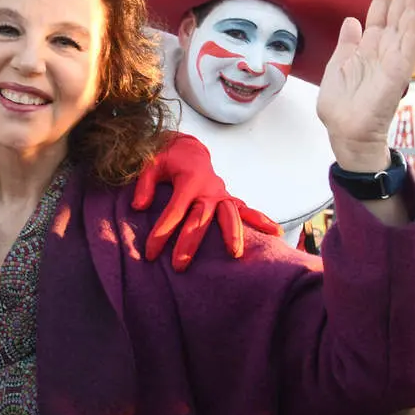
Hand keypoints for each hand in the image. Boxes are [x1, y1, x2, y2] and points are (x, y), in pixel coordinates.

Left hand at [132, 133, 282, 266]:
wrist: (187, 149)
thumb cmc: (167, 159)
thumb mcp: (150, 165)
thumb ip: (144, 184)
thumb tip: (139, 207)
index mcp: (188, 180)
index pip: (175, 210)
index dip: (162, 232)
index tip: (151, 253)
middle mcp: (208, 188)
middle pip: (201, 218)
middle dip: (190, 242)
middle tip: (180, 265)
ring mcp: (221, 194)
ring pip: (229, 215)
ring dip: (233, 234)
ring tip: (235, 254)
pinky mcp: (228, 199)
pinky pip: (246, 211)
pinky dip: (261, 221)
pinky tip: (276, 233)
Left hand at [318, 0, 414, 172]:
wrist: (346, 133)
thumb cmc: (341, 105)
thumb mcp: (337, 67)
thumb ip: (347, 43)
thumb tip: (352, 20)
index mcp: (370, 43)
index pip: (382, 4)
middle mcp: (387, 45)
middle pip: (400, 2)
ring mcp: (396, 55)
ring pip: (410, 14)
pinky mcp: (400, 69)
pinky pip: (411, 38)